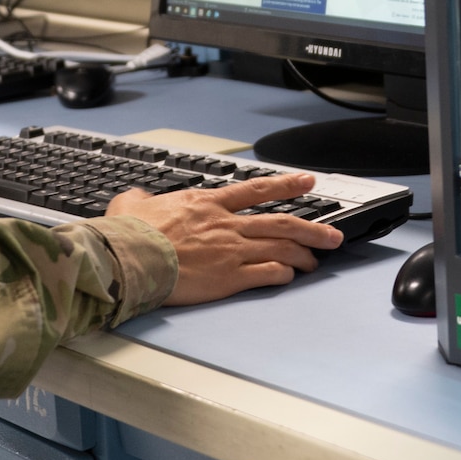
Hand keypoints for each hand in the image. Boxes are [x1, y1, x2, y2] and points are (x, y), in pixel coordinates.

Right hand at [107, 172, 344, 304]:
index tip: (308, 182)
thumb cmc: (128, 234)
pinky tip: (290, 277)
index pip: (257, 190)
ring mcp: (231, 251)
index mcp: (207, 203)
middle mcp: (226, 224)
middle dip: (312, 228)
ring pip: (281, 248)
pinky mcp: (229, 277)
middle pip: (281, 222)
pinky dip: (283, 274)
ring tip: (317, 260)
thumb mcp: (131, 204)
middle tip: (332, 234)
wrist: (129, 258)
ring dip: (304, 254)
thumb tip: (136, 198)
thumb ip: (140, 199)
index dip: (287, 185)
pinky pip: (267, 273)